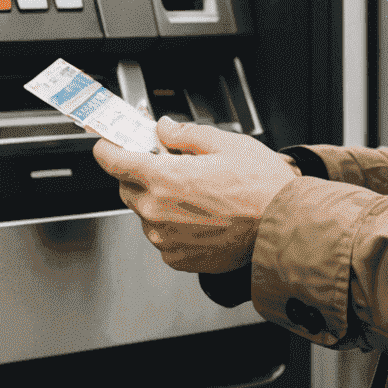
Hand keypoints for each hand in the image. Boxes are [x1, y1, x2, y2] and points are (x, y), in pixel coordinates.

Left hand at [91, 119, 298, 273]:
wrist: (282, 227)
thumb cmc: (260, 186)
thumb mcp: (225, 144)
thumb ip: (186, 135)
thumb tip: (165, 129)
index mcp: (164, 178)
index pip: (114, 162)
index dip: (107, 149)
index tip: (106, 144)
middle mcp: (158, 211)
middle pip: (127, 187)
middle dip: (140, 174)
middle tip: (168, 165)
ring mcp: (165, 239)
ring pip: (145, 213)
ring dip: (158, 200)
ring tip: (194, 194)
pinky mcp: (177, 258)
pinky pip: (162, 237)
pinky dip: (171, 225)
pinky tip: (200, 215)